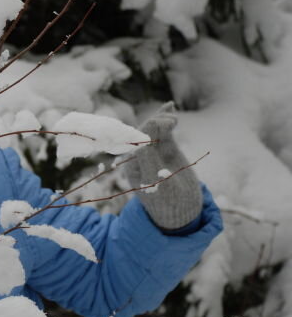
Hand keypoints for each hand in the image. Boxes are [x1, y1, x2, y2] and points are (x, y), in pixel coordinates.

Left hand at [124, 102, 202, 229]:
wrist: (183, 210)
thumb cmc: (168, 203)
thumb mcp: (158, 185)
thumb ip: (150, 162)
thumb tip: (143, 141)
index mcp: (132, 166)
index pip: (137, 143)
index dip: (148, 130)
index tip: (163, 125)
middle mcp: (140, 157)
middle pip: (144, 133)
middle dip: (155, 124)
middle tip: (171, 121)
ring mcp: (154, 152)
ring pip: (155, 130)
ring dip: (161, 120)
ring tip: (173, 119)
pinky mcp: (166, 149)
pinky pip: (165, 132)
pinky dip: (166, 120)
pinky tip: (170, 107)